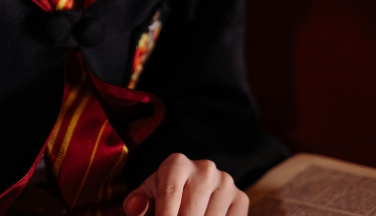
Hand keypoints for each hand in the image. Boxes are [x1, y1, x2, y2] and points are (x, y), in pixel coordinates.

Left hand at [123, 153, 248, 215]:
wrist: (193, 189)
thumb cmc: (165, 196)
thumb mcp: (148, 196)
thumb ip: (136, 203)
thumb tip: (135, 206)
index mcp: (177, 164)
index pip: (169, 196)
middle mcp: (204, 168)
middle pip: (190, 213)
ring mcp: (226, 183)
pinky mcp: (241, 198)